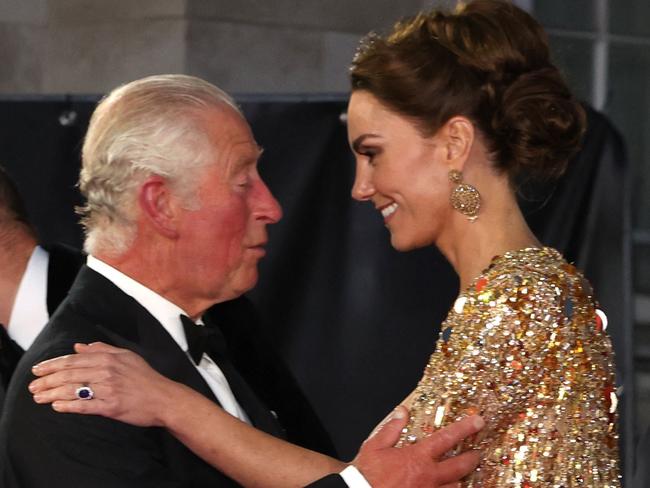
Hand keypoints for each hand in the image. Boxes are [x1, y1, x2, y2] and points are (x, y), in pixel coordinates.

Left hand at [29, 342, 182, 426]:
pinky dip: (68, 406)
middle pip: (70, 374)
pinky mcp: (111, 407)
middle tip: (33, 386)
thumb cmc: (146, 378)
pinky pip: (85, 406)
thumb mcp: (127, 356)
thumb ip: (102, 350)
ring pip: (74, 389)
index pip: (74, 359)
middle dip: (47, 380)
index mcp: (109, 358)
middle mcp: (107, 372)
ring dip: (52, 394)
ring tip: (38, 397)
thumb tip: (79, 346)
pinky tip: (57, 407)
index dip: (53, 364)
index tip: (38, 369)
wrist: (164, 398)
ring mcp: (109, 389)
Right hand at [352, 407, 482, 487]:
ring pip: (455, 487)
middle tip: (477, 453)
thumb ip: (392, 428)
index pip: (447, 438)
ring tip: (462, 475)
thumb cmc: (367, 474)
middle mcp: (428, 476)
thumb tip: (402, 411)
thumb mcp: (375, 446)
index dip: (464, 428)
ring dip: (460, 479)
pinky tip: (449, 487)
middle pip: (459, 466)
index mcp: (417, 457)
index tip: (478, 422)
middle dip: (471, 458)